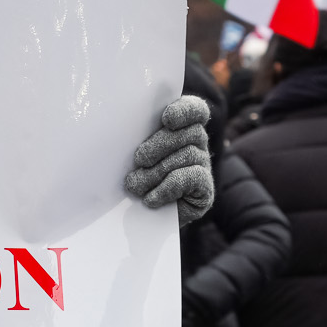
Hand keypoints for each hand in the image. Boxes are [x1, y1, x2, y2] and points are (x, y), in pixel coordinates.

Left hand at [125, 95, 214, 225]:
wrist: (138, 217)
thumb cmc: (131, 174)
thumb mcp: (129, 153)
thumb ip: (134, 136)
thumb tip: (121, 130)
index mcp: (180, 125)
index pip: (194, 109)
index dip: (184, 111)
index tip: (167, 119)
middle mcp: (196, 142)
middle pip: (189, 132)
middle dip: (160, 145)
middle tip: (139, 159)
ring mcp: (202, 164)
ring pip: (187, 156)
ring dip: (156, 172)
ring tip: (135, 185)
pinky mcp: (205, 189)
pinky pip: (192, 178)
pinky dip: (168, 187)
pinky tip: (150, 198)